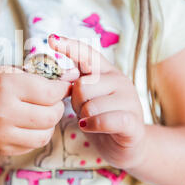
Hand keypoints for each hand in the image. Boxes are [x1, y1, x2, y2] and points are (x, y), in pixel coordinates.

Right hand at [0, 66, 71, 155]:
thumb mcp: (11, 71)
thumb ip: (41, 74)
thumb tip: (75, 76)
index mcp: (4, 86)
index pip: (49, 92)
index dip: (63, 89)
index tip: (64, 85)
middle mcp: (1, 112)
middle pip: (50, 115)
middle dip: (58, 106)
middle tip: (54, 99)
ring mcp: (1, 134)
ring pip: (46, 133)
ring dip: (51, 122)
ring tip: (43, 110)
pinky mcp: (3, 148)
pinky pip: (35, 143)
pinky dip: (40, 132)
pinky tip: (32, 122)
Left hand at [49, 35, 146, 168]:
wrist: (127, 145)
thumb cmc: (102, 117)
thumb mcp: (87, 97)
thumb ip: (77, 83)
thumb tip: (63, 75)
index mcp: (107, 71)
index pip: (88, 54)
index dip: (69, 46)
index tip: (51, 39)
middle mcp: (120, 81)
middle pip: (82, 85)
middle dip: (76, 102)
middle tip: (83, 110)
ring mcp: (129, 100)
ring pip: (90, 105)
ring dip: (84, 117)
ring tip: (91, 120)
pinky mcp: (132, 122)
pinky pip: (104, 120)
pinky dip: (93, 125)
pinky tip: (89, 127)